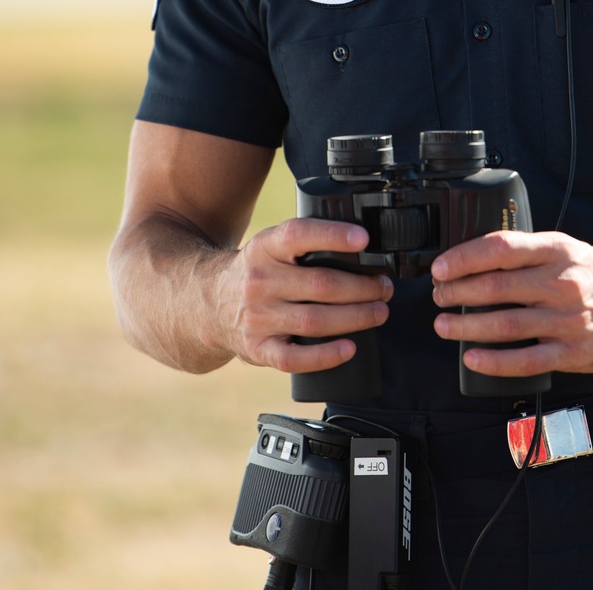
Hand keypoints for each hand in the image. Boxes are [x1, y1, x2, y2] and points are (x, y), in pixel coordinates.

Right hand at [217, 217, 392, 373]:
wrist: (207, 304)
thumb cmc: (257, 272)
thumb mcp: (271, 246)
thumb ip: (305, 244)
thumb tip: (363, 248)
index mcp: (265, 247)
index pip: (299, 234)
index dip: (333, 235)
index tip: (364, 239)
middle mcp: (259, 281)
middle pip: (320, 284)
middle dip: (362, 287)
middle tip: (384, 287)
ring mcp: (257, 318)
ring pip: (314, 320)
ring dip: (355, 317)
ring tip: (379, 312)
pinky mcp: (258, 349)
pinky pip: (295, 358)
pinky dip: (325, 356)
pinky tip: (349, 348)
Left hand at [431, 231, 592, 376]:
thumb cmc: (590, 273)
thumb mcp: (562, 247)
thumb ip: (524, 251)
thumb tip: (472, 258)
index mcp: (556, 250)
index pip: (501, 248)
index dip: (465, 258)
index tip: (441, 268)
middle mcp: (561, 283)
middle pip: (497, 287)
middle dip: (458, 293)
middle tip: (439, 296)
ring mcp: (567, 320)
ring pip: (506, 324)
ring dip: (467, 326)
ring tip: (444, 325)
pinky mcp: (572, 353)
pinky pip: (526, 360)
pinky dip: (494, 360)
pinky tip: (472, 357)